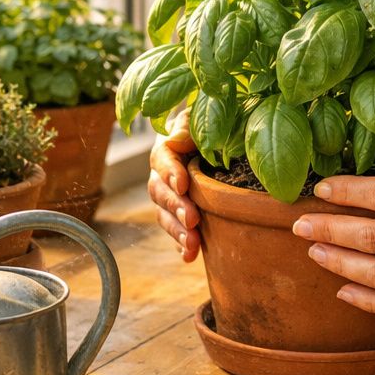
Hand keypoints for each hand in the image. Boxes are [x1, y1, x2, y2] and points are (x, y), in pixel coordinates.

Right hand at [147, 110, 201, 261]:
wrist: (214, 139)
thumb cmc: (210, 123)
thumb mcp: (200, 118)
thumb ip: (188, 128)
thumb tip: (174, 142)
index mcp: (166, 148)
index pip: (161, 160)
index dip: (170, 173)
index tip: (183, 185)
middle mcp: (161, 175)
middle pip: (160, 192)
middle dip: (176, 207)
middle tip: (193, 219)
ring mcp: (168, 197)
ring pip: (164, 215)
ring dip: (177, 231)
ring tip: (193, 244)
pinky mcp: (179, 214)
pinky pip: (175, 231)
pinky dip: (181, 245)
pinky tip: (189, 257)